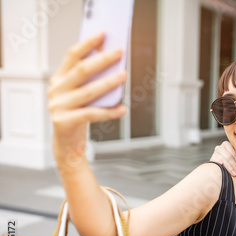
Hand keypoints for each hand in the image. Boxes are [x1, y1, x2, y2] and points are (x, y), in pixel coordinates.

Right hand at [48, 32, 127, 165]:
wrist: (67, 145)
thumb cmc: (78, 116)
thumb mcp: (82, 95)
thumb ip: (91, 82)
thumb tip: (115, 64)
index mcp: (59, 79)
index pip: (72, 56)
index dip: (87, 44)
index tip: (103, 34)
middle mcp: (56, 90)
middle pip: (81, 70)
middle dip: (102, 59)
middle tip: (119, 52)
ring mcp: (58, 106)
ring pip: (88, 91)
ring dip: (108, 83)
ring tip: (123, 75)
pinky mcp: (64, 122)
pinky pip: (92, 113)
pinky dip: (109, 111)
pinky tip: (122, 109)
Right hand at [210, 141, 235, 177]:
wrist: (228, 167)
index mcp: (229, 144)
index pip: (234, 154)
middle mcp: (221, 147)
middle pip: (229, 157)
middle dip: (235, 167)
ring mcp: (216, 152)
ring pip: (223, 160)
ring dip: (230, 168)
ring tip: (234, 175)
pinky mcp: (212, 158)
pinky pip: (216, 161)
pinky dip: (220, 164)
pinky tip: (222, 166)